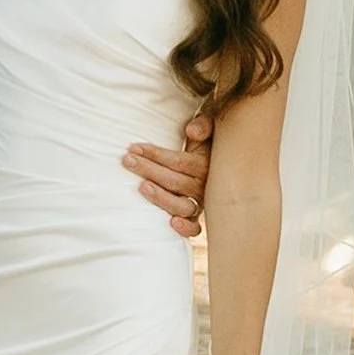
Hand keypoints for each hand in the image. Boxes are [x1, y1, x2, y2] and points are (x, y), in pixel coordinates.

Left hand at [123, 112, 211, 237]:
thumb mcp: (209, 131)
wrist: (225, 168)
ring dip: (162, 198)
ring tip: (142, 187)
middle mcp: (204, 186)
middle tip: (127, 161)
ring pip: (182, 205)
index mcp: (205, 164)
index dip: (155, 154)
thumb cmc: (207, 146)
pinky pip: (196, 228)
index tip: (133, 148)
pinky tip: (171, 223)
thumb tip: (192, 131)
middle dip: (149, 169)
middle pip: (175, 181)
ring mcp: (201, 204)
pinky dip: (186, 228)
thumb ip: (203, 126)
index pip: (178, 161)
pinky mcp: (197, 218)